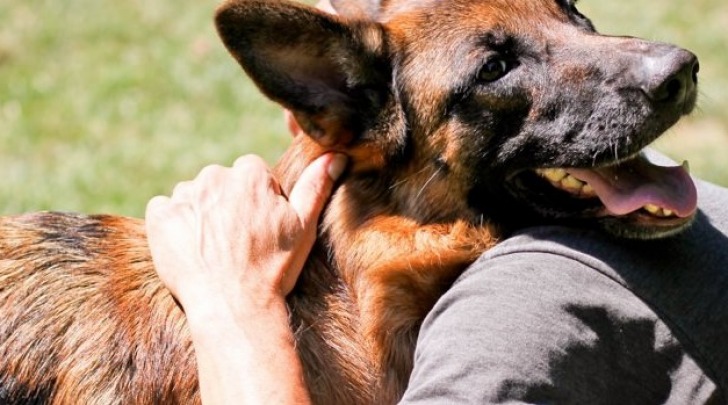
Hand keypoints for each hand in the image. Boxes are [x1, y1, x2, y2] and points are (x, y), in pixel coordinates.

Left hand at [145, 153, 345, 404]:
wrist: (234, 307)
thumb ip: (316, 186)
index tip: (260, 228)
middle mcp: (215, 176)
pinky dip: (173, 225)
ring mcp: (185, 195)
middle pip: (220, 183)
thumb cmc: (273, 269)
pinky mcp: (160, 216)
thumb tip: (335, 156)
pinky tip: (190, 249)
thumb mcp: (303, 227)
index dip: (257, 201)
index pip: (251, 173)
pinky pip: (164, 210)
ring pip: (193, 196)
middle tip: (238, 242)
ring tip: (214, 250)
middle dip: (227, 204)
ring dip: (200, 214)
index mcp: (250, 173)